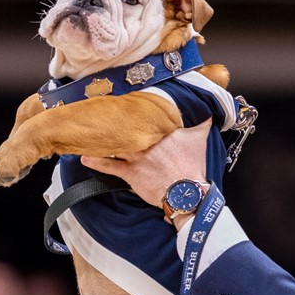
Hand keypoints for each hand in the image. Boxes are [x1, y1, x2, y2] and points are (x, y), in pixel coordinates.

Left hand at [80, 118, 211, 207]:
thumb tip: (210, 114)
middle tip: (100, 113)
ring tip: (87, 134)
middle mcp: (148, 142)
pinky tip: (84, 158)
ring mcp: (137, 157)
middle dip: (114, 123)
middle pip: (127, 129)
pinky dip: (96, 162)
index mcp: (163, 132)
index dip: (135, 113)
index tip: (125, 102)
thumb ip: (202, 125)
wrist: (186, 192)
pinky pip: (109, 166)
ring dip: (101, 140)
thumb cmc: (192, 168)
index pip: (147, 119)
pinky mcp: (130, 172)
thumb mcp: (200, 141)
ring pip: (116, 145)